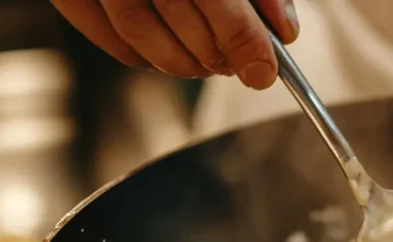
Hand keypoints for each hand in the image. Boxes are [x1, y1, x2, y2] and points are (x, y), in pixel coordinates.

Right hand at [50, 0, 297, 89]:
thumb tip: (281, 32)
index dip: (244, 40)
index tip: (263, 71)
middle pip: (178, 18)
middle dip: (218, 54)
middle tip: (241, 66)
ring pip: (140, 34)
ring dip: (184, 62)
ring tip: (209, 63)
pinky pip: (111, 40)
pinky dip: (146, 59)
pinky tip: (172, 56)